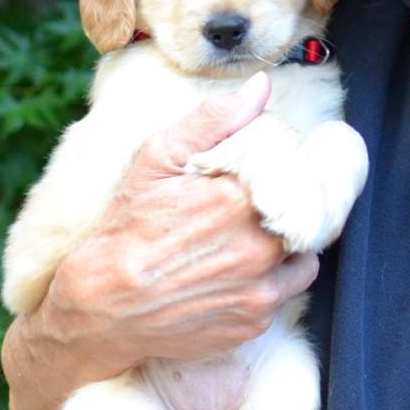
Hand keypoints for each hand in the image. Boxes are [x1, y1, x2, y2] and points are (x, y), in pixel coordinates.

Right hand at [1, 73, 319, 409]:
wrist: (103, 307)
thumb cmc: (126, 230)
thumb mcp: (157, 160)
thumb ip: (213, 120)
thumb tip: (260, 88)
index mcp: (238, 199)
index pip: (295, 168)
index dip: (282, 167)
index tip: (260, 172)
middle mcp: (258, 246)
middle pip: (305, 213)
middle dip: (285, 206)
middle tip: (252, 208)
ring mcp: (260, 289)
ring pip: (304, 257)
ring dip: (287, 246)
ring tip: (250, 241)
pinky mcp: (256, 321)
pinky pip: (285, 292)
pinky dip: (271, 281)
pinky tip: (237, 273)